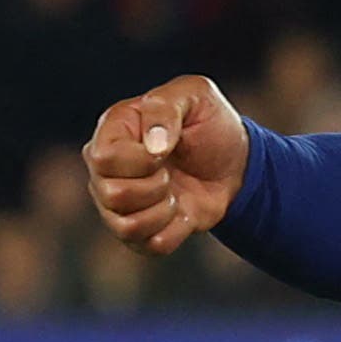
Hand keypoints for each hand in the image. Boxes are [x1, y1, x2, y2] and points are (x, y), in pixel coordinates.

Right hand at [81, 77, 250, 256]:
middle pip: (111, 194)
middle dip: (155, 185)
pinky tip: (182, 212)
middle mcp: (106, 170)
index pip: (103, 159)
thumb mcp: (194, 96)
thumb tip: (153, 147)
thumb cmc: (210, 124)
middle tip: (172, 170)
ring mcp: (118, 205)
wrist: (237, 164)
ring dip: (165, 210)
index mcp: (111, 132)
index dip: (140, 159)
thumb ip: (165, 108)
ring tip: (177, 191)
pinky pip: (149, 245)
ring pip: (126, 225)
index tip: (166, 148)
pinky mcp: (139, 233)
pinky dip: (175, 232)